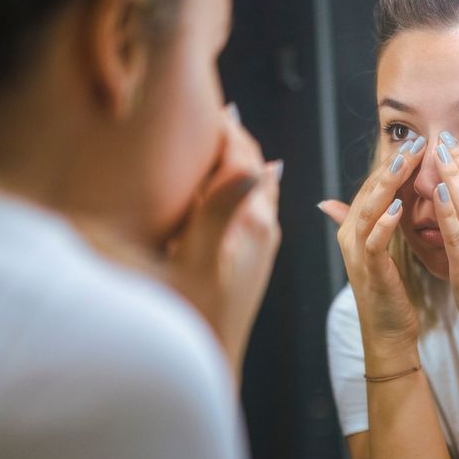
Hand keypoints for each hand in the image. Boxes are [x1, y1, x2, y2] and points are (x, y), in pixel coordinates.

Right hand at [164, 104, 282, 377]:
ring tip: (218, 129)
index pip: (243, 154)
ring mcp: (256, 243)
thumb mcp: (202, 258)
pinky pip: (243, 205)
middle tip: (212, 102)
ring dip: (234, 157)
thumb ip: (223, 206)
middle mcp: (261, 228)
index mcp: (251, 221)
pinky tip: (217, 178)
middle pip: (250, 165)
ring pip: (248, 184)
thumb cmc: (195, 318)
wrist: (209, 364)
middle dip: (232, 136)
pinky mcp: (247, 257)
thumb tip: (262, 159)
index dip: (224, 125)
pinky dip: (229, 183)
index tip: (207, 93)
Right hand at [320, 137, 425, 358]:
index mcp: (356, 227)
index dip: (393, 162)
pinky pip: (374, 243)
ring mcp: (357, 253)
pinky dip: (384, 224)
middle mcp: (351, 235)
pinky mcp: (370, 271)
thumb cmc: (391, 290)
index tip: (417, 140)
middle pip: (369, 190)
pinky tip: (399, 208)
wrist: (388, 333)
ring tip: (405, 163)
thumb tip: (357, 197)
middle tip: (414, 141)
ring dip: (387, 185)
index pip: (374, 184)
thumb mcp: (384, 250)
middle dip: (391, 164)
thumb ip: (377, 220)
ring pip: (369, 209)